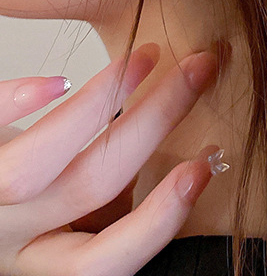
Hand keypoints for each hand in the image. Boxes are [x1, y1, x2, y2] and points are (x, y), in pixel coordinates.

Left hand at [0, 40, 230, 275]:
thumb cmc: (18, 204)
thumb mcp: (59, 218)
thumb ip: (102, 196)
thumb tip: (181, 151)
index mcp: (39, 259)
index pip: (99, 262)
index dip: (157, 220)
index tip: (203, 166)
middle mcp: (7, 236)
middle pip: (90, 187)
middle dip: (156, 121)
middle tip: (198, 70)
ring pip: (36, 163)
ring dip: (103, 99)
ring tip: (144, 55)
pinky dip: (18, 100)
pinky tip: (57, 81)